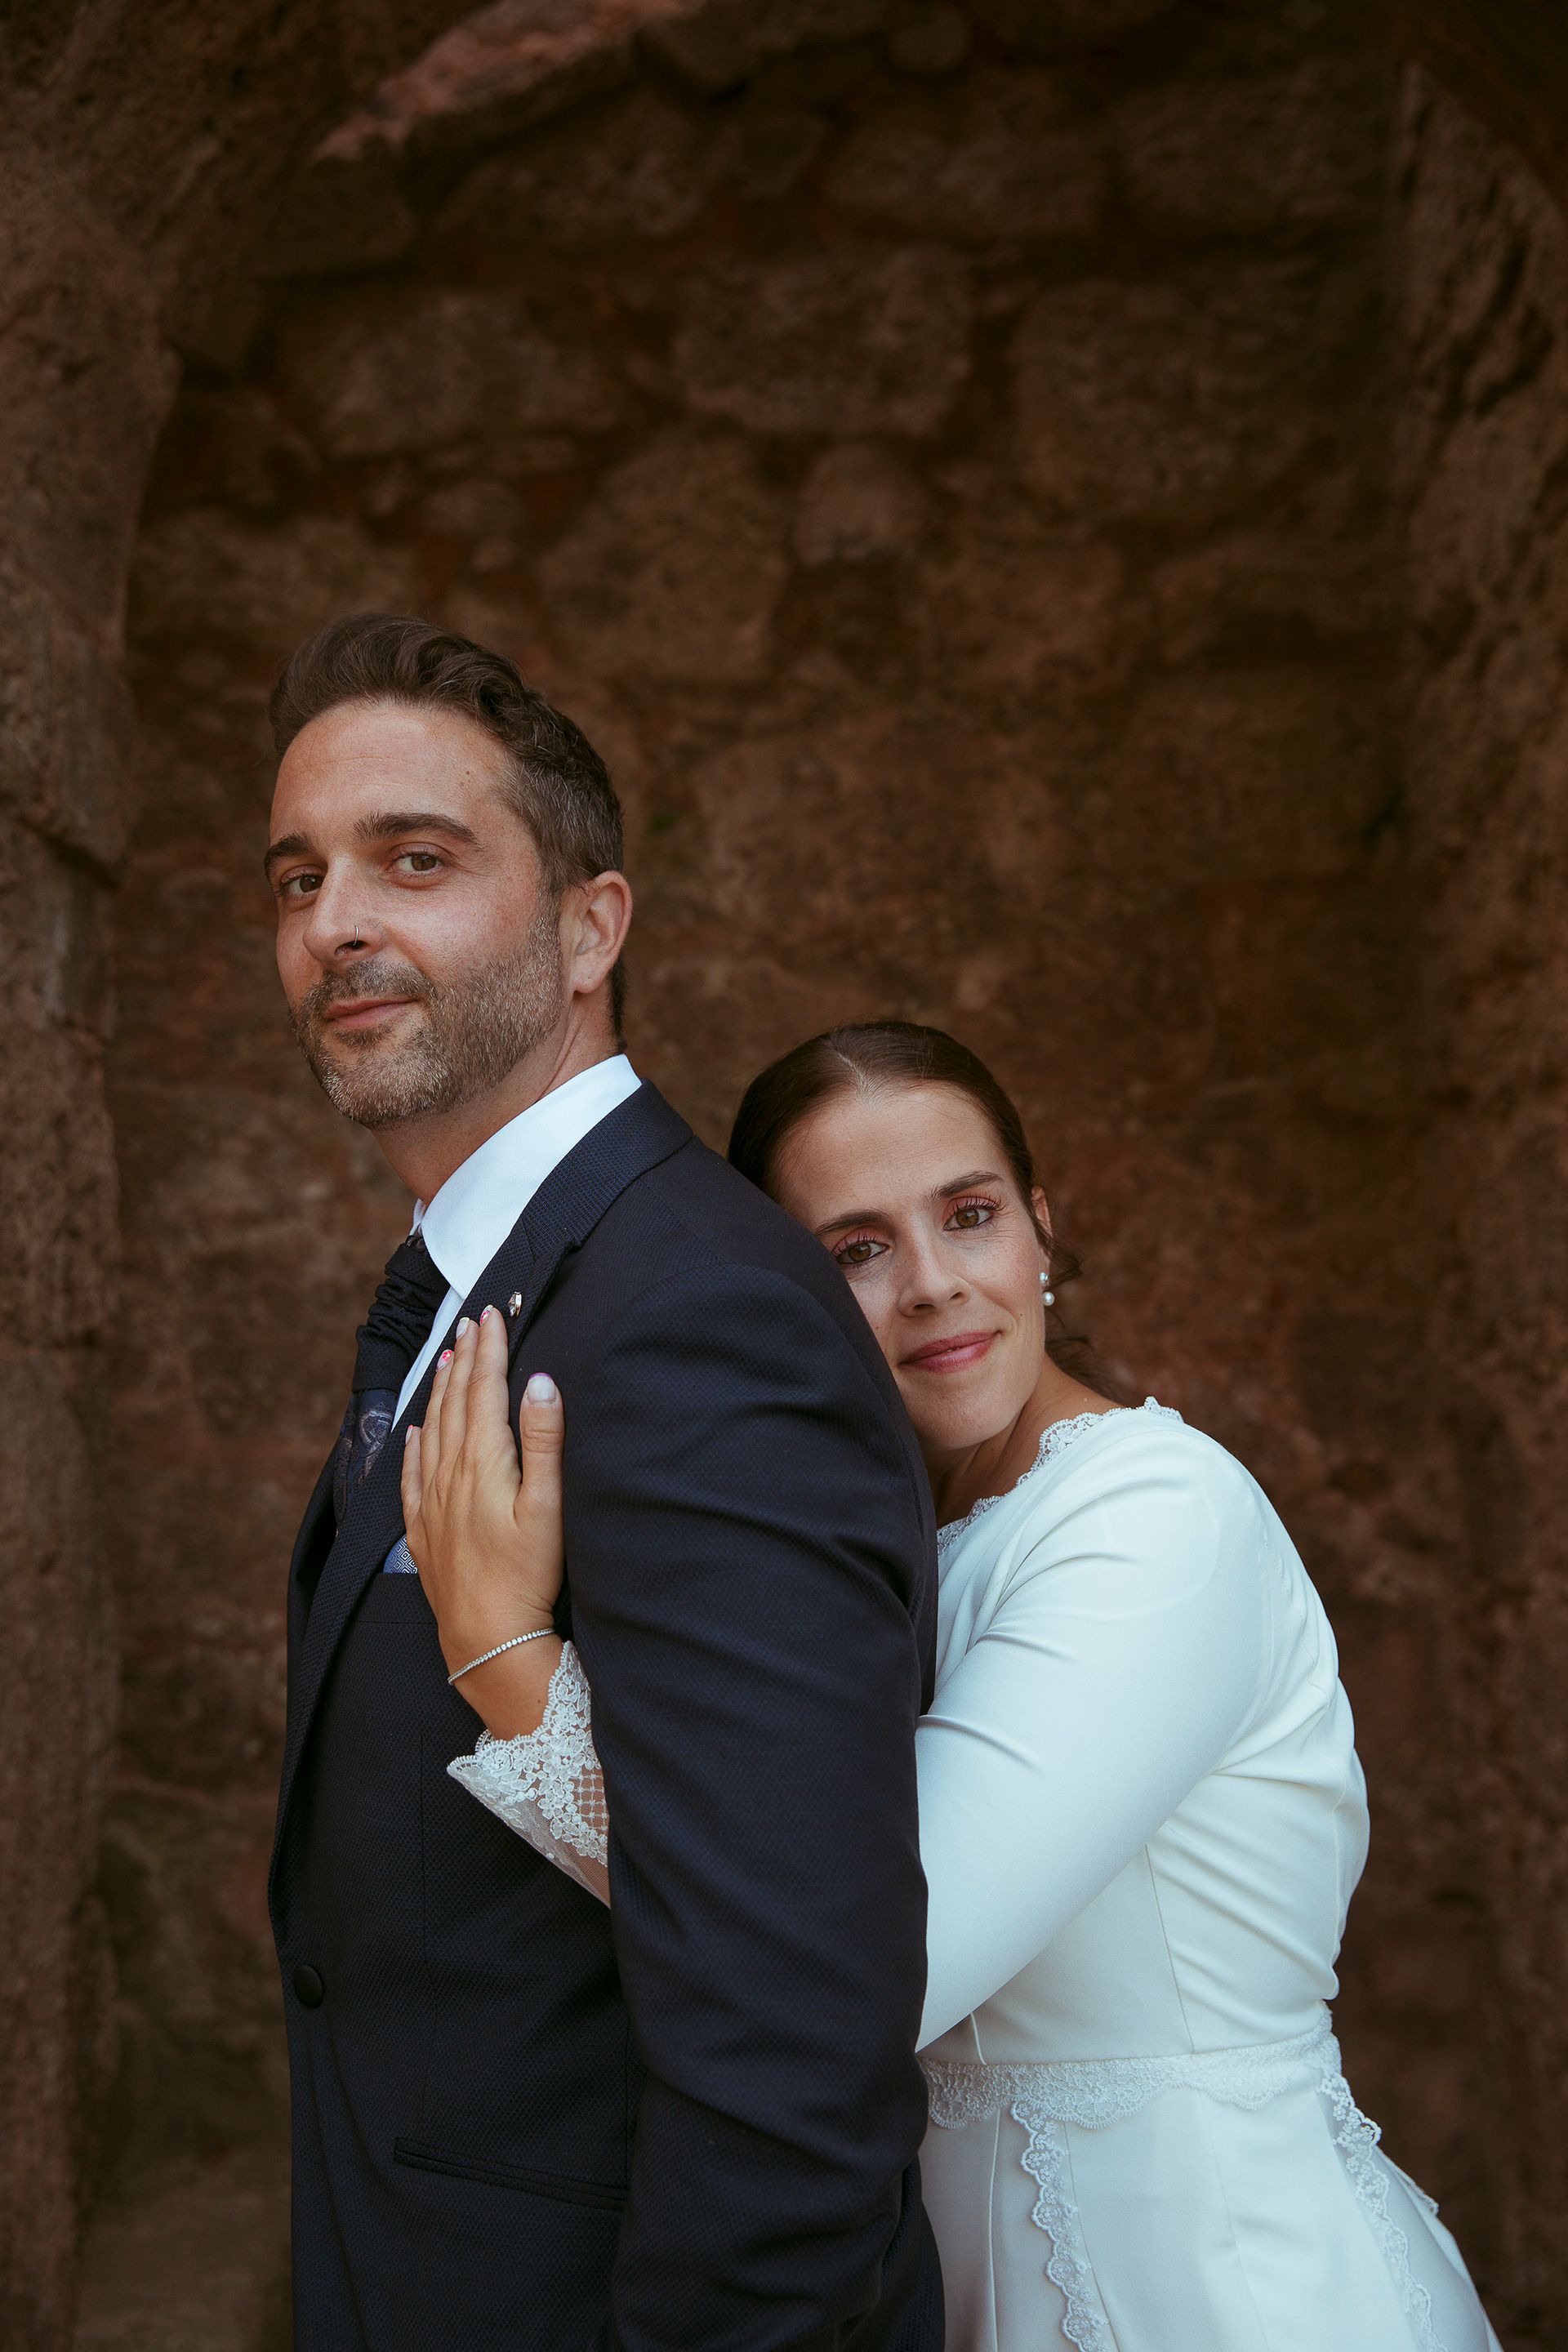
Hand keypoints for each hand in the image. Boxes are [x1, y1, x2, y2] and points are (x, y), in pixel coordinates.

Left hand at [402, 1303, 566, 1688]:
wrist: (486, 1636)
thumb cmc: (526, 1574)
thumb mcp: (548, 1505)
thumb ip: (544, 1440)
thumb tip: (540, 1382)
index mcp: (483, 1462)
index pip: (484, 1390)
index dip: (490, 1349)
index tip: (494, 1315)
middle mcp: (450, 1474)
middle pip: (456, 1401)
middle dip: (466, 1357)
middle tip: (473, 1321)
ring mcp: (432, 1502)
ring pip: (433, 1429)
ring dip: (440, 1390)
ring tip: (446, 1359)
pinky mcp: (424, 1529)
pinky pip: (412, 1473)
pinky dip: (415, 1443)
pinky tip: (416, 1431)